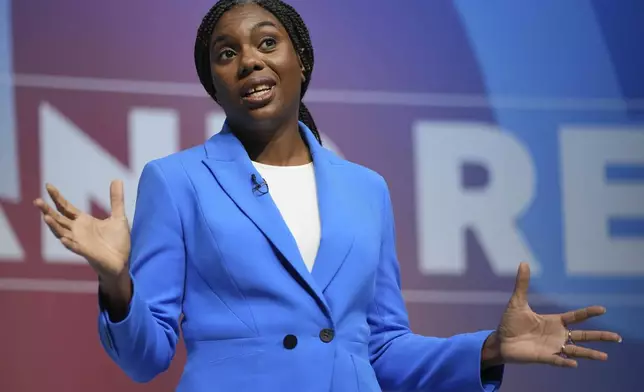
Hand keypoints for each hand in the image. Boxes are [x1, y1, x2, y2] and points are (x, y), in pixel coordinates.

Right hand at [34, 181, 130, 279]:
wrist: (122, 261)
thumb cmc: (118, 241)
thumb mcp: (118, 217)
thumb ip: (116, 200)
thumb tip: (116, 179)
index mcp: (83, 221)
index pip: (66, 208)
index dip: (57, 198)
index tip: (48, 186)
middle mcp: (77, 231)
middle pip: (58, 219)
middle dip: (47, 210)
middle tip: (37, 201)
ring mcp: (80, 242)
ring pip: (62, 233)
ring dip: (54, 226)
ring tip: (45, 217)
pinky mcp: (86, 252)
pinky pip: (75, 247)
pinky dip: (69, 243)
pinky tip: (64, 239)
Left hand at [483, 263, 621, 367]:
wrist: (500, 341)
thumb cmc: (510, 323)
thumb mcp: (517, 302)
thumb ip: (522, 284)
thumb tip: (523, 263)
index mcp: (554, 322)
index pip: (576, 317)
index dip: (589, 313)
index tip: (603, 309)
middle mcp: (557, 335)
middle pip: (583, 335)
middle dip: (600, 336)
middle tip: (617, 337)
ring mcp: (552, 346)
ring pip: (576, 351)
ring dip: (590, 354)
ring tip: (605, 356)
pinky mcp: (544, 357)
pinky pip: (557, 360)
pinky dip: (565, 362)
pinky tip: (574, 363)